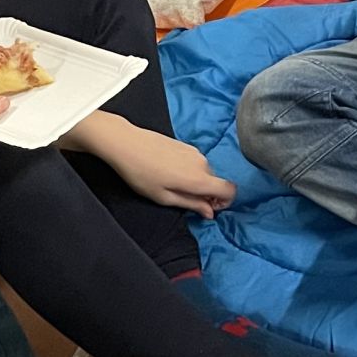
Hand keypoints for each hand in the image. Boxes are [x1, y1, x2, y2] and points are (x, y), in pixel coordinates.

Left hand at [84, 119, 236, 217]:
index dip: (224, 202)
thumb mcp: (165, 197)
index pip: (230, 190)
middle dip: (205, 193)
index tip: (208, 206)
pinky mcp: (186, 145)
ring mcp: (194, 151)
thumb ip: (192, 204)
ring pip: (205, 172)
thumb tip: (209, 212)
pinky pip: (196, 162)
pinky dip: (189, 170)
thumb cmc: (141, 173)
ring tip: (170, 183)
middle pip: (216, 182)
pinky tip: (167, 171)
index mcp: (199, 179)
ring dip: (195, 181)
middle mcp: (202, 163)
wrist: (126, 144)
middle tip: (182, 198)